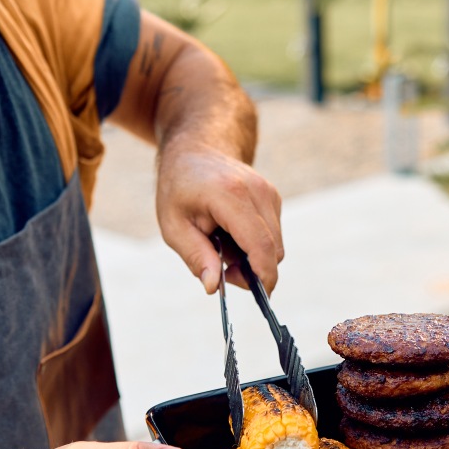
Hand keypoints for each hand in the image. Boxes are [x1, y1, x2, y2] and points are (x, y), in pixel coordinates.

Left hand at [156, 142, 283, 294]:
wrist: (195, 151)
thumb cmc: (179, 189)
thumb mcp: (173, 226)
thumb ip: (195, 257)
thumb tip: (213, 287)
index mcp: (230, 196)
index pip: (260, 244)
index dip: (263, 276)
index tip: (257, 297)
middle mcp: (257, 191)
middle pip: (273, 249)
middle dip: (253, 271)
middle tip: (222, 271)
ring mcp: (268, 192)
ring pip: (276, 244)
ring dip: (254, 257)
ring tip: (222, 247)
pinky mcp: (272, 197)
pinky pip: (273, 234)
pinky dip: (256, 244)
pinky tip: (231, 234)